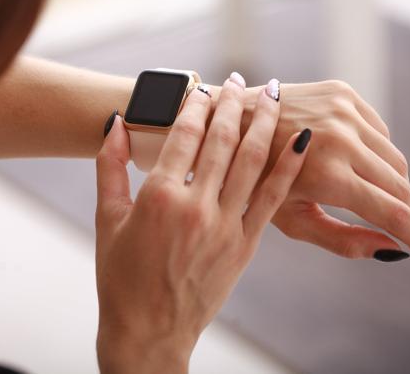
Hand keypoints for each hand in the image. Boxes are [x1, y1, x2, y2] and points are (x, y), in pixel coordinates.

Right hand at [95, 75, 310, 373]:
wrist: (149, 330)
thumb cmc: (121, 277)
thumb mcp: (107, 218)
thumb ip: (110, 167)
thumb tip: (116, 124)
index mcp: (158, 196)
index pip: (183, 135)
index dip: (196, 106)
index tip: (204, 88)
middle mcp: (195, 205)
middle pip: (222, 140)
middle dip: (234, 103)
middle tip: (242, 79)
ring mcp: (224, 225)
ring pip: (251, 161)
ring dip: (265, 122)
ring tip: (274, 92)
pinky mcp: (245, 244)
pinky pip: (271, 198)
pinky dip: (289, 167)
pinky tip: (301, 142)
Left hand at [242, 80, 409, 264]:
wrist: (229, 124)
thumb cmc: (252, 180)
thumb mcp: (293, 219)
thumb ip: (343, 239)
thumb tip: (392, 250)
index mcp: (326, 174)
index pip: (391, 211)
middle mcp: (341, 138)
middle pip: (399, 185)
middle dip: (408, 212)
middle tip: (408, 230)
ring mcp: (343, 111)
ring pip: (394, 158)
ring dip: (395, 184)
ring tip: (379, 200)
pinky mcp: (343, 93)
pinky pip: (380, 131)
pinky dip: (377, 153)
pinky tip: (358, 164)